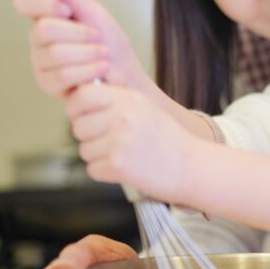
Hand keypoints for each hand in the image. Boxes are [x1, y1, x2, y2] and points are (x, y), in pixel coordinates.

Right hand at [12, 0, 144, 97]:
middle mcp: (38, 38)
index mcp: (46, 16)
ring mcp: (40, 62)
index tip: (68, 10)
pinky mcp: (47, 83)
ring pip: (54, 53)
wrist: (126, 74)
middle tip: (98, 37)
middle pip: (43, 30)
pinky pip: (62, 75)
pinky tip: (100, 70)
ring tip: (104, 55)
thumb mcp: (95, 14)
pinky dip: (88, 70)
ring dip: (88, 53)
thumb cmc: (111, 43)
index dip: (45, 4)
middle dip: (79, 34)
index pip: (25, 1)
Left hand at [65, 83, 198, 202]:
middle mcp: (122, 116)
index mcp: (128, 99)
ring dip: (98, 157)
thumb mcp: (144, 108)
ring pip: (84, 150)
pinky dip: (105, 173)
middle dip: (89, 137)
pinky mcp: (118, 165)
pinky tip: (125, 169)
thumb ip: (114, 101)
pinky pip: (92, 170)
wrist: (193, 167)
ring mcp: (119, 140)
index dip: (77, 108)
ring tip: (124, 156)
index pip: (81, 95)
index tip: (85, 118)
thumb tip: (77, 101)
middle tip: (113, 143)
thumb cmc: (168, 140)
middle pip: (78, 126)